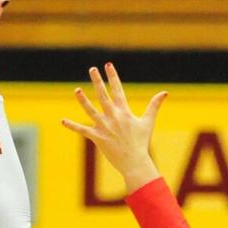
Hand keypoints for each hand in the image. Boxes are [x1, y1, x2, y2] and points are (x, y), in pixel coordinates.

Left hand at [61, 62, 166, 191]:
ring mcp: (104, 127)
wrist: (134, 162)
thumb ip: (154, 106)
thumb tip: (165, 92)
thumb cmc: (141, 143)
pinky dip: (72, 126)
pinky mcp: (97, 137)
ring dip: (83, 100)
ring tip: (76, 90)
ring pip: (90, 110)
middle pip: (103, 95)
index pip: (117, 90)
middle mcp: (113, 117)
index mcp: (124, 112)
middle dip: (97, 81)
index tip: (108, 65)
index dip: (113, 76)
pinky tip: (63, 121)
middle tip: (92, 69)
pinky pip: (82, 130)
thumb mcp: (148, 122)